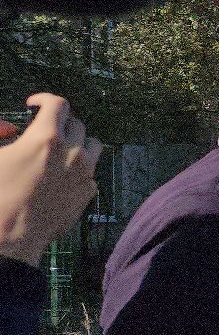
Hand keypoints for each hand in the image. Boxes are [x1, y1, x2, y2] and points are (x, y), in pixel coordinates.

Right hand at [0, 94, 101, 265]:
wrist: (9, 235)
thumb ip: (0, 134)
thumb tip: (11, 129)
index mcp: (46, 138)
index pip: (58, 104)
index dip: (44, 99)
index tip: (34, 104)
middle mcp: (72, 152)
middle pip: (76, 123)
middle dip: (59, 122)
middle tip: (43, 130)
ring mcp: (85, 173)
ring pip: (93, 144)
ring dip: (78, 142)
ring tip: (60, 149)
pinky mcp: (89, 192)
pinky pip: (91, 171)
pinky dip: (79, 168)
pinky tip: (61, 176)